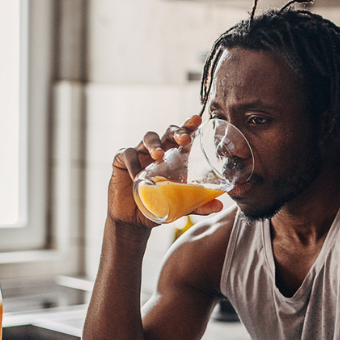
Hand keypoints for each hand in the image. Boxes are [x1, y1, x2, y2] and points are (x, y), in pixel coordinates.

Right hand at [108, 114, 223, 227]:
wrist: (134, 220)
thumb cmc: (159, 206)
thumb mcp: (179, 206)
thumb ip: (197, 204)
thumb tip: (218, 205)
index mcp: (173, 156)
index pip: (182, 136)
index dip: (189, 125)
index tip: (197, 119)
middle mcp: (157, 150)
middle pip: (167, 132)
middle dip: (176, 132)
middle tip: (183, 139)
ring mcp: (140, 153)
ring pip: (148, 138)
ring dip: (154, 144)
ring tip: (159, 155)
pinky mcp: (121, 160)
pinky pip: (127, 154)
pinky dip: (132, 162)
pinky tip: (136, 173)